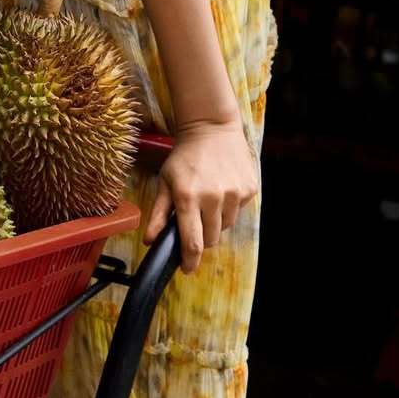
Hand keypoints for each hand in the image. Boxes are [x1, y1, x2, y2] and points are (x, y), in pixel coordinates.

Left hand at [143, 117, 257, 274]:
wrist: (212, 128)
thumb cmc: (184, 156)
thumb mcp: (165, 181)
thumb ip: (158, 214)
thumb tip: (149, 241)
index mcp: (188, 197)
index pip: (192, 243)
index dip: (189, 261)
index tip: (187, 268)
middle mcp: (213, 197)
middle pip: (210, 239)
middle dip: (201, 236)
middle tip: (195, 218)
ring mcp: (234, 193)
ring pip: (225, 227)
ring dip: (216, 221)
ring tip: (208, 198)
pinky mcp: (249, 189)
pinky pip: (239, 212)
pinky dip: (230, 207)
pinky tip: (222, 188)